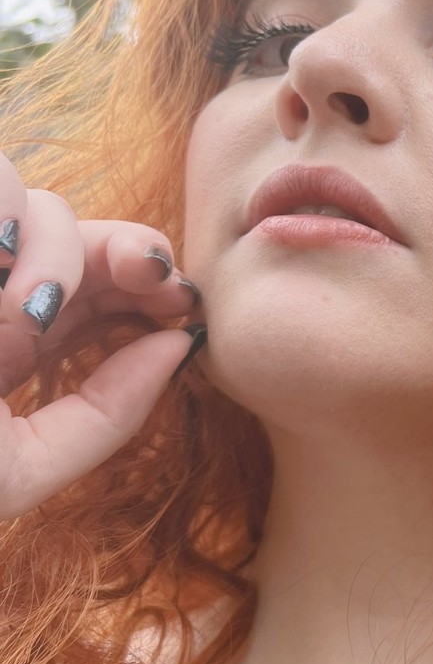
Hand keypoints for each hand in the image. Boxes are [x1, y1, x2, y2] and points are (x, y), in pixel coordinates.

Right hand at [0, 152, 201, 519]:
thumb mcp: (19, 469)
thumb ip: (105, 416)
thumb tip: (184, 346)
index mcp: (15, 335)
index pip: (103, 283)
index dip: (151, 280)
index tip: (180, 305)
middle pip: (80, 229)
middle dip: (127, 248)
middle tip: (146, 279)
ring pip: (25, 194)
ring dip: (45, 247)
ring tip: (18, 316)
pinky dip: (2, 212)